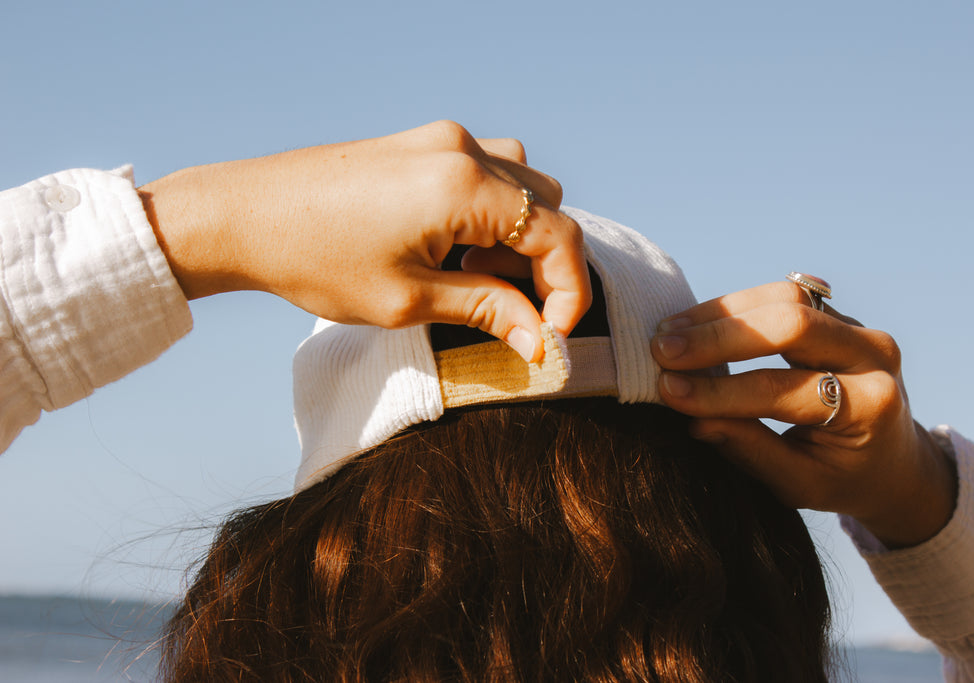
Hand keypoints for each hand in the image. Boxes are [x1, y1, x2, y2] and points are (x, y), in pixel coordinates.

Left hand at [138, 120, 590, 361]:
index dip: (569, 290)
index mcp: (463, 185)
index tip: (551, 334)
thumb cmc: (314, 261)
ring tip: (472, 275)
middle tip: (506, 309)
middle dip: (543, 265)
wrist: (242, 216)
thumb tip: (542, 340)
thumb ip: (487, 311)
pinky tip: (453, 246)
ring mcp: (441, 139)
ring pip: (522, 184)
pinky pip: (487, 171)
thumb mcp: (408, 300)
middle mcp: (462, 149)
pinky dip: (491, 213)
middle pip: (547, 205)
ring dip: (518, 236)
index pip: (558, 234)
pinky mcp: (422, 143)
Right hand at [650, 281, 956, 548]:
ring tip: (668, 331)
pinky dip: (733, 308)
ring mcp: (859, 327)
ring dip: (720, 312)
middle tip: (662, 351)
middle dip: (720, 337)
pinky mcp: (837, 314)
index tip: (668, 392)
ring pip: (785, 296)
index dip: (722, 391)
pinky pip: (783, 295)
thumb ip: (750, 450)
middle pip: (792, 324)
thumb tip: (693, 419)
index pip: (784, 390)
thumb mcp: (799, 484)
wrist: (895, 461)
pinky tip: (692, 324)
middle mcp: (874, 356)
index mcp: (871, 407)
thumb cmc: (842, 479)